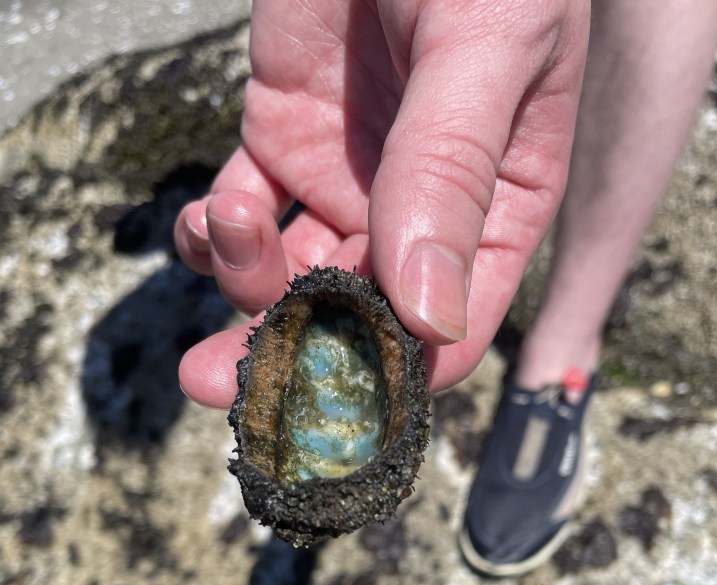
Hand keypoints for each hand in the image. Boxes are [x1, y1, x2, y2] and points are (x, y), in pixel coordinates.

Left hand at [174, 0, 589, 403]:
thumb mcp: (483, 47)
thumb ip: (452, 174)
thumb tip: (428, 317)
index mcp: (500, 210)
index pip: (446, 329)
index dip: (386, 374)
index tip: (321, 398)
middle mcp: (424, 215)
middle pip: (356, 321)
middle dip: (285, 353)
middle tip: (218, 384)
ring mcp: (350, 181)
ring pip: (292, 278)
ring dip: (242, 284)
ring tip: (224, 227)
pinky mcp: (284, 140)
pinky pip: (246, 217)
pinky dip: (214, 232)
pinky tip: (207, 212)